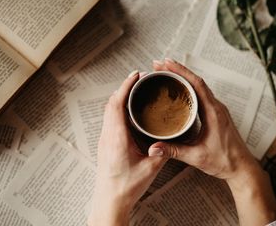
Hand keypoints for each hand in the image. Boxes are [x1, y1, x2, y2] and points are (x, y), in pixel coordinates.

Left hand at [88, 71, 166, 225]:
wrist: (109, 200)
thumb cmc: (126, 187)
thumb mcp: (150, 169)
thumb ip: (162, 152)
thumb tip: (170, 139)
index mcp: (117, 137)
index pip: (117, 104)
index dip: (126, 86)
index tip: (136, 75)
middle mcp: (108, 135)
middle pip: (111, 102)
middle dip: (124, 87)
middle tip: (139, 79)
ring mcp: (105, 138)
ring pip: (109, 109)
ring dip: (120, 97)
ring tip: (135, 90)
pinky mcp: (106, 142)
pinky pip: (110, 118)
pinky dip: (118, 107)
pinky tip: (128, 109)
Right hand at [152, 59, 257, 179]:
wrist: (242, 168)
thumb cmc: (224, 161)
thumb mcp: (196, 156)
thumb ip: (173, 151)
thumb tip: (152, 148)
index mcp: (213, 112)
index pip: (197, 84)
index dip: (181, 71)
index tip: (166, 63)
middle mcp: (216, 107)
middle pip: (196, 81)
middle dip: (177, 70)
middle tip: (159, 65)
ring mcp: (217, 109)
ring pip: (199, 86)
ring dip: (183, 77)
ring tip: (166, 73)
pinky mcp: (215, 114)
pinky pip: (201, 94)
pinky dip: (188, 87)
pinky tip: (179, 89)